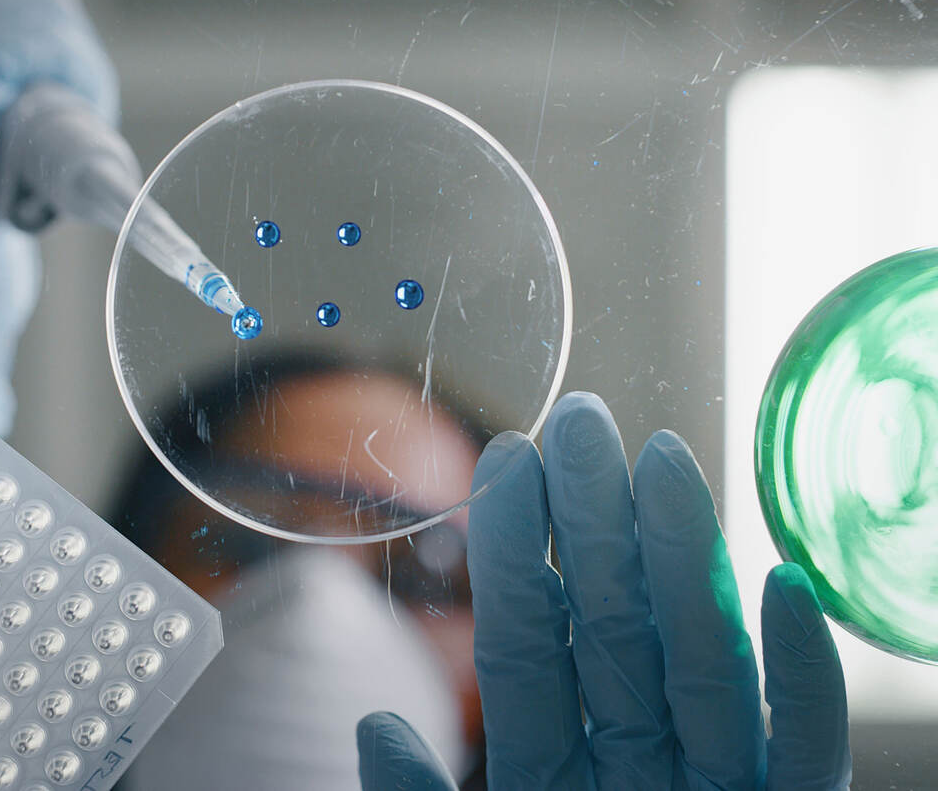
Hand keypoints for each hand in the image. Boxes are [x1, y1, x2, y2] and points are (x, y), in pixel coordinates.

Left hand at [357, 391, 850, 789]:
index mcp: (551, 777)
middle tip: (583, 421)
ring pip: (699, 660)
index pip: (529, 640)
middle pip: (614, 626)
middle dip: (597, 523)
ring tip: (665, 464)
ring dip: (688, 563)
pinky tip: (783, 589)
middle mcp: (634, 766)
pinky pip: (798, 750)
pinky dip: (800, 678)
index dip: (516, 551)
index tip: (504, 461)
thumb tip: (376, 728)